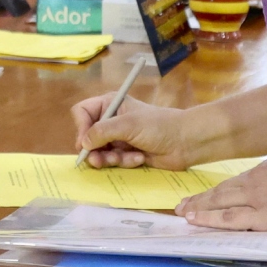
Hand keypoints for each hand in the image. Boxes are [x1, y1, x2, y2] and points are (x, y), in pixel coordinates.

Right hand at [71, 93, 198, 169]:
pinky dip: (125, 162)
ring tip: (124, 159)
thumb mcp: (128, 125)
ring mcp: (118, 138)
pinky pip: (114, 161)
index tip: (85, 143)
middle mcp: (111, 120)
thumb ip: (102, 132)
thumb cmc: (159, 126)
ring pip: (99, 152)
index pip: (82, 113)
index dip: (80, 128)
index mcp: (110, 104)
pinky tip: (139, 159)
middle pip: (87, 136)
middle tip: (99, 161)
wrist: (186, 142)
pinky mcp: (126, 153)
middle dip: (95, 150)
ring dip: (110, 158)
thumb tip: (83, 144)